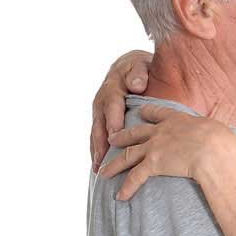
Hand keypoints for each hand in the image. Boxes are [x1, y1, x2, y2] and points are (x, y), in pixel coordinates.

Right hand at [90, 50, 151, 171]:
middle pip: (100, 125)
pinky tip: (99, 167)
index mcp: (112, 89)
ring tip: (98, 169)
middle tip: (103, 161)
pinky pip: (98, 137)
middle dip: (100, 143)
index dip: (112, 122)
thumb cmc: (139, 69)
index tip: (115, 137)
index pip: (112, 107)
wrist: (131, 68)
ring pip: (96, 134)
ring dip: (96, 151)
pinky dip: (98, 151)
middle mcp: (102, 102)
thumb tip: (136, 84)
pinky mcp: (101, 121)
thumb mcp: (140, 66)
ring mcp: (99, 113)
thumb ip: (138, 74)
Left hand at [98, 104, 235, 199]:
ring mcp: (155, 147)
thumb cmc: (222, 141)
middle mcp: (161, 131)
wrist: (214, 148)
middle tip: (111, 139)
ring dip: (114, 165)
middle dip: (121, 137)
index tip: (140, 113)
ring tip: (103, 173)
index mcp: (177, 119)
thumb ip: (211, 135)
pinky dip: (126, 187)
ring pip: (127, 155)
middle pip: (135, 133)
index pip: (157, 113)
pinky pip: (135, 177)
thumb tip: (223, 141)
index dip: (147, 113)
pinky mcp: (153, 164)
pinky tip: (119, 196)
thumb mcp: (217, 130)